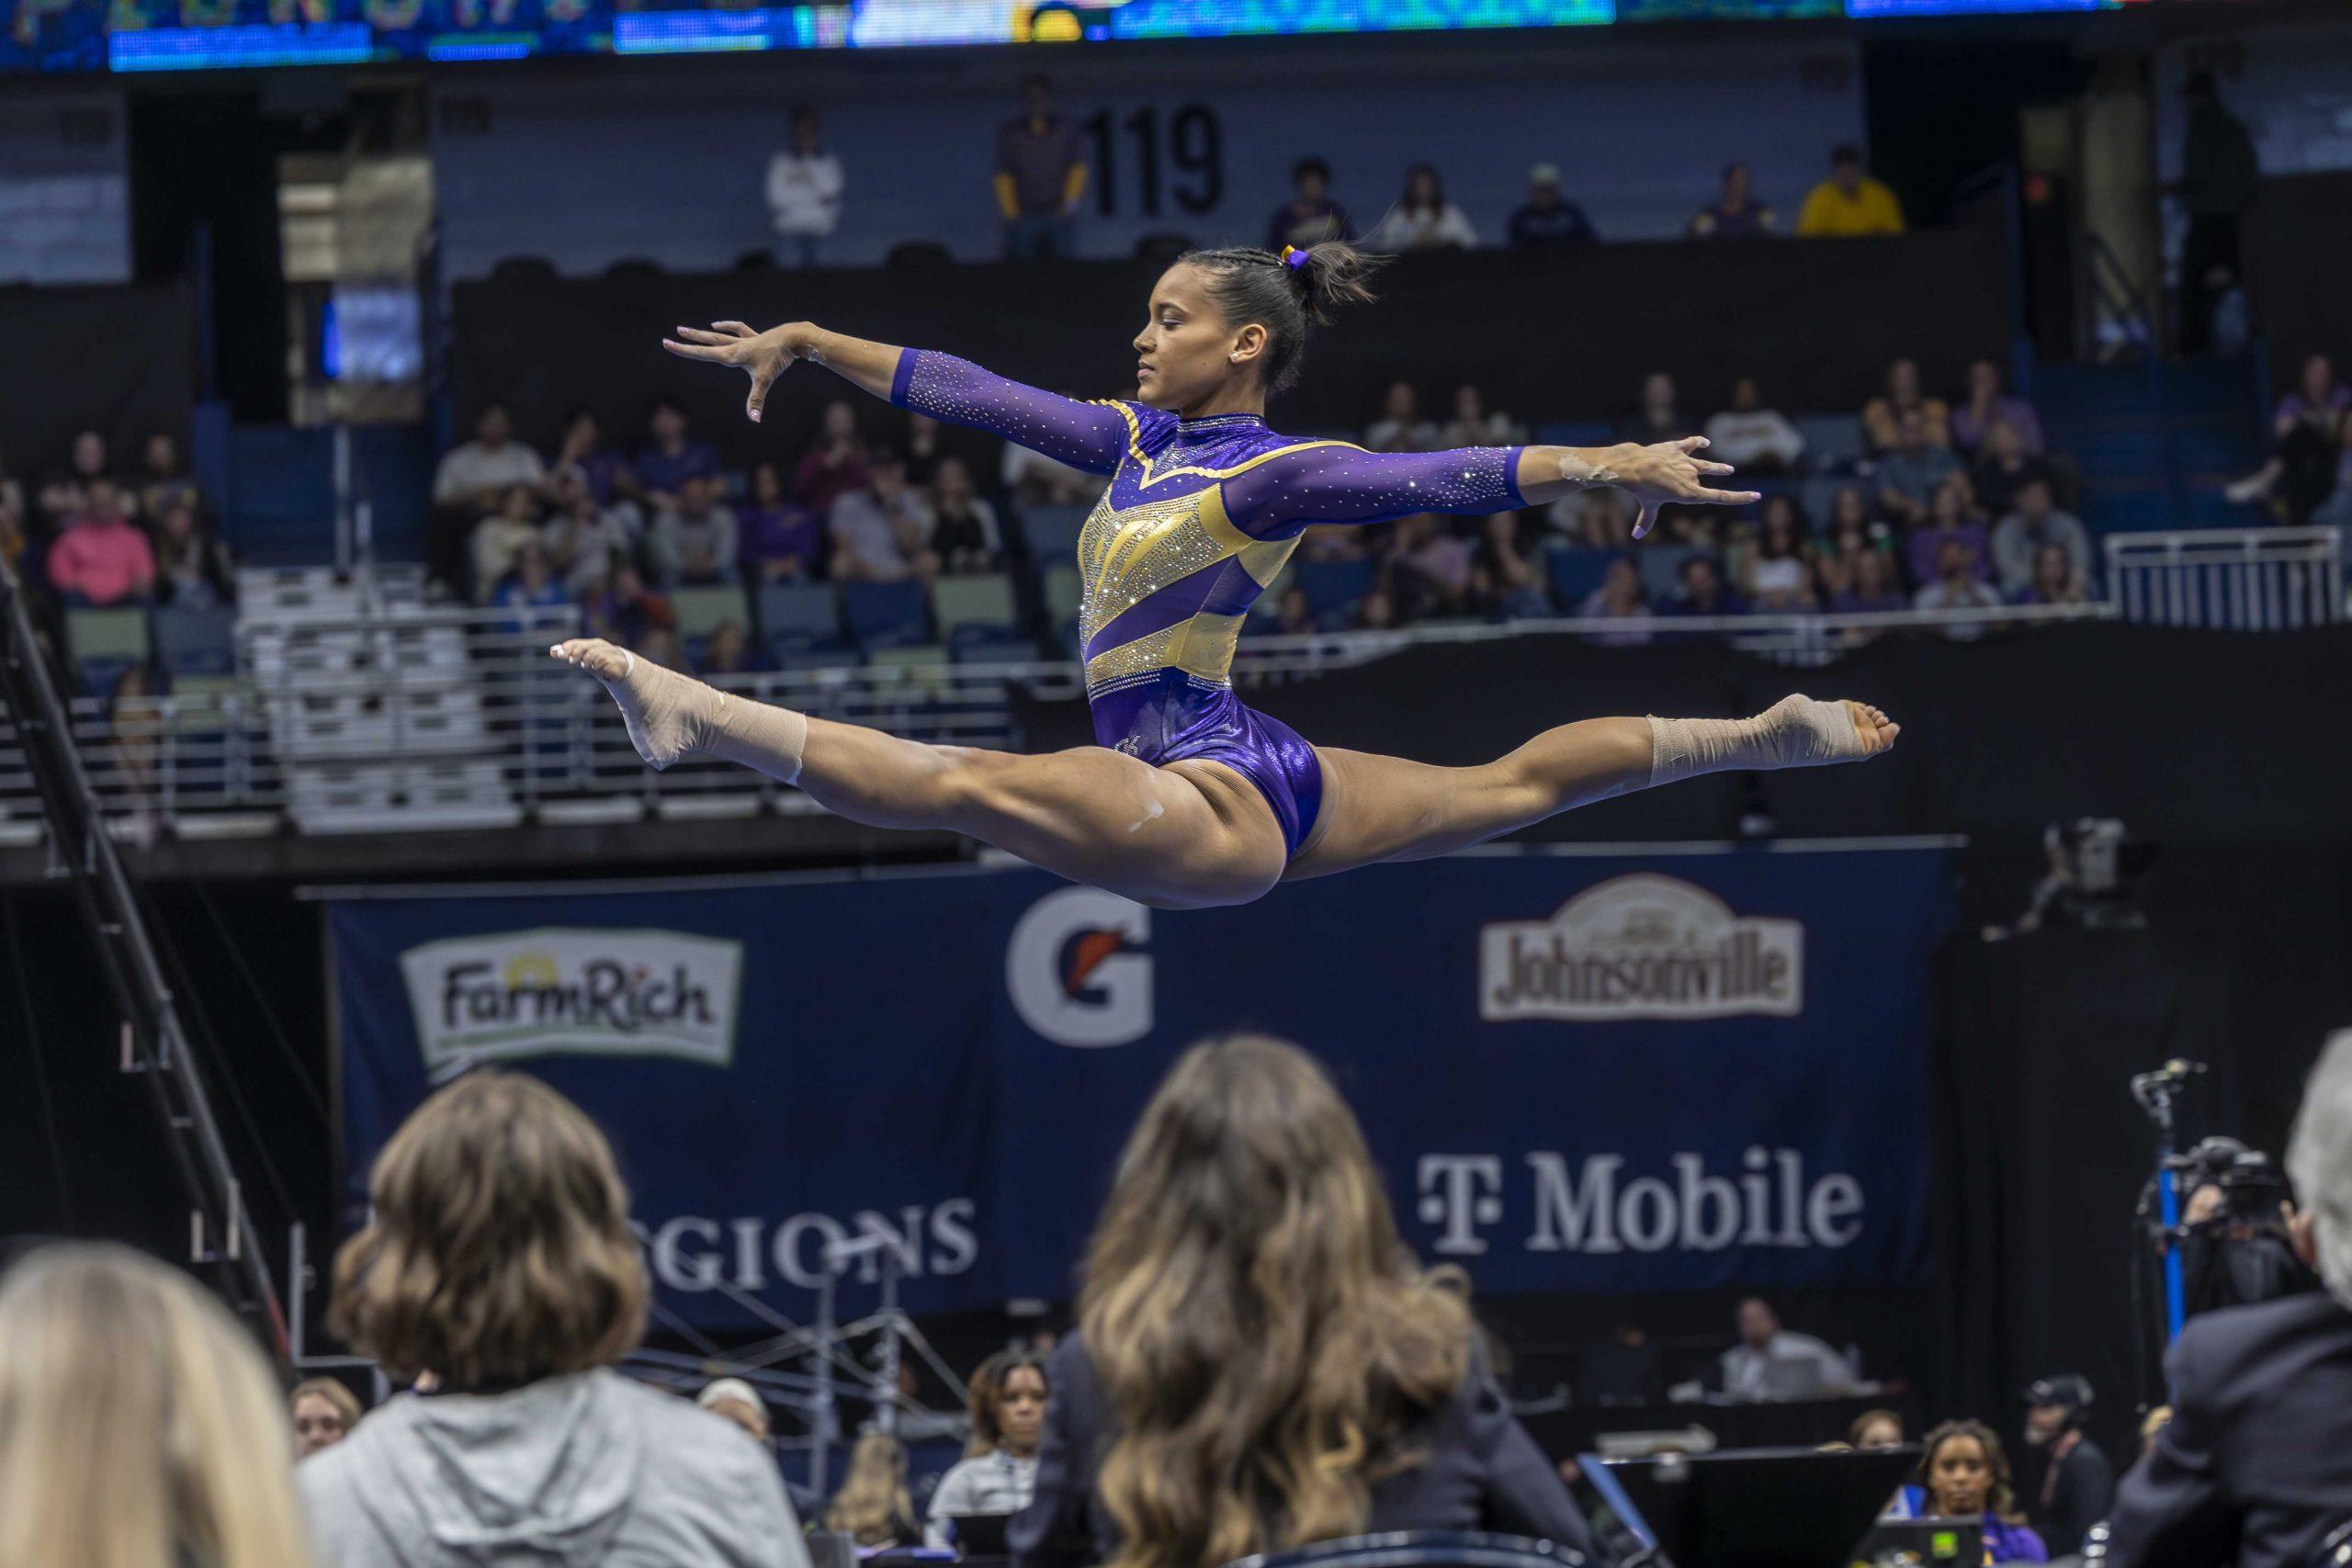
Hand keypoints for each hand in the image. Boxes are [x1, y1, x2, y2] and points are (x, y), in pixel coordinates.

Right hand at [662, 320, 803, 423]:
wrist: (794, 338)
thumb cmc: (778, 358)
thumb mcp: (765, 380)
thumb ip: (757, 400)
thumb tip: (754, 419)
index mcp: (732, 355)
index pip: (702, 353)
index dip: (684, 350)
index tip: (667, 344)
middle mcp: (734, 346)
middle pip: (707, 343)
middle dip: (688, 341)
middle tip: (670, 336)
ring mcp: (744, 340)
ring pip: (718, 336)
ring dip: (701, 334)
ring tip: (685, 329)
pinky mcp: (753, 338)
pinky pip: (736, 330)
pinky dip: (726, 327)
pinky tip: (717, 325)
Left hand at [1595, 437, 1759, 539]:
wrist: (1634, 467)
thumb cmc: (1641, 489)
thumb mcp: (1648, 507)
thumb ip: (1645, 521)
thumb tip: (1636, 536)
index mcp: (1689, 494)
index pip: (1720, 496)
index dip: (1739, 497)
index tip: (1756, 496)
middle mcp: (1692, 477)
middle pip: (1703, 480)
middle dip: (1707, 478)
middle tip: (1722, 472)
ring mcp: (1686, 461)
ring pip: (1705, 464)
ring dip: (1717, 466)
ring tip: (1728, 468)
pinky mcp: (1677, 448)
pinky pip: (1691, 444)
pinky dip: (1698, 442)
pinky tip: (1705, 442)